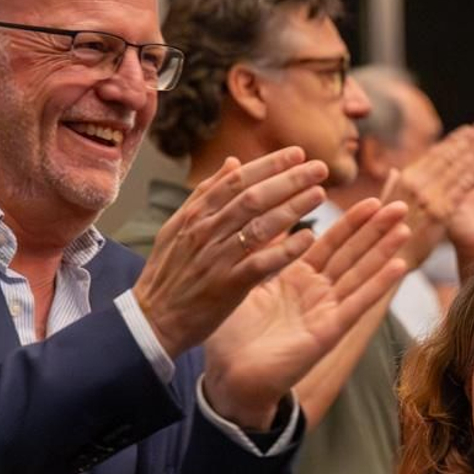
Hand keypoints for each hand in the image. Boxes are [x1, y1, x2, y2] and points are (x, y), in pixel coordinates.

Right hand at [135, 148, 331, 359]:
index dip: (269, 165)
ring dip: (293, 208)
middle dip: (289, 180)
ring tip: (320, 195)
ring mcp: (217, 258)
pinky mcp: (227, 286)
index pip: (237, 180)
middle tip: (319, 169)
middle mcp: (206, 231)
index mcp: (195, 215)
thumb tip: (233, 163)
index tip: (298, 153)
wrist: (153, 320)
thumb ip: (206, 194)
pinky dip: (285, 250)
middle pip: (254, 197)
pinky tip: (308, 239)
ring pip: (260, 225)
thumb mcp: (177, 227)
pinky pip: (262, 263)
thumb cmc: (168, 273)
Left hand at [203, 197, 410, 427]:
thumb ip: (258, 251)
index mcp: (295, 280)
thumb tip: (255, 215)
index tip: (370, 198)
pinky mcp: (328, 332)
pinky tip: (398, 266)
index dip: (350, 222)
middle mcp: (315, 294)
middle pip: (351, 255)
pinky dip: (377, 285)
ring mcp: (325, 313)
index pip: (328, 243)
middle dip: (374, 230)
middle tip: (399, 203)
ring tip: (405, 226)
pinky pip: (356, 304)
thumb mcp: (242, 282)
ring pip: (359, 275)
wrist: (229, 379)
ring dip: (384, 251)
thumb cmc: (230, 337)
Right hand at [380, 124, 473, 268]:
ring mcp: (427, 197)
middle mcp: (415, 183)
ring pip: (455, 168)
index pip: (433, 153)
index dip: (452, 140)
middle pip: (446, 156)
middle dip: (467, 141)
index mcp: (404, 179)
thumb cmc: (388, 237)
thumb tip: (394, 171)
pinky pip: (460, 188)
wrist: (391, 262)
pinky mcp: (439, 213)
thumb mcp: (385, 206)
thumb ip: (392, 186)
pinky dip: (473, 172)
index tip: (468, 131)